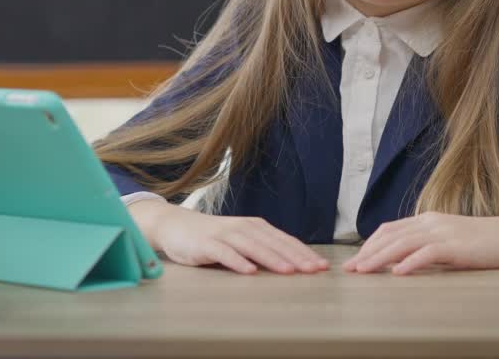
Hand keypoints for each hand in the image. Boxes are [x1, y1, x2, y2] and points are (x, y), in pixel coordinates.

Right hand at [129, 201, 328, 274]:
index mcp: (255, 226)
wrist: (176, 226)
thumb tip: (292, 263)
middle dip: (296, 257)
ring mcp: (225, 234)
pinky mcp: (206, 244)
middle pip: (274, 243)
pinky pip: (225, 254)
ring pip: (253, 247)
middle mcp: (243, 227)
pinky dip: (238, 262)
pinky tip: (250, 272)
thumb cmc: (212, 237)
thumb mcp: (241, 240)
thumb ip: (262, 248)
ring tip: (289, 272)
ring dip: (272, 259)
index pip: (284, 240)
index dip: (304, 253)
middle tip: (314, 270)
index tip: (321, 266)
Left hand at [343, 212, 498, 274]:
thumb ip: (427, 246)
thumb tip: (402, 261)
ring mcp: (444, 232)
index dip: (370, 244)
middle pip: (391, 235)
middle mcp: (431, 222)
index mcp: (427, 220)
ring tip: (364, 270)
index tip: (355, 260)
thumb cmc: (482, 242)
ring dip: (380, 257)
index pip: (390, 229)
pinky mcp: (457, 246)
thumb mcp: (448, 240)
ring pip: (403, 243)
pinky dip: (410, 262)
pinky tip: (398, 273)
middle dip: (367, 252)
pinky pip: (428, 253)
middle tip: (350, 269)